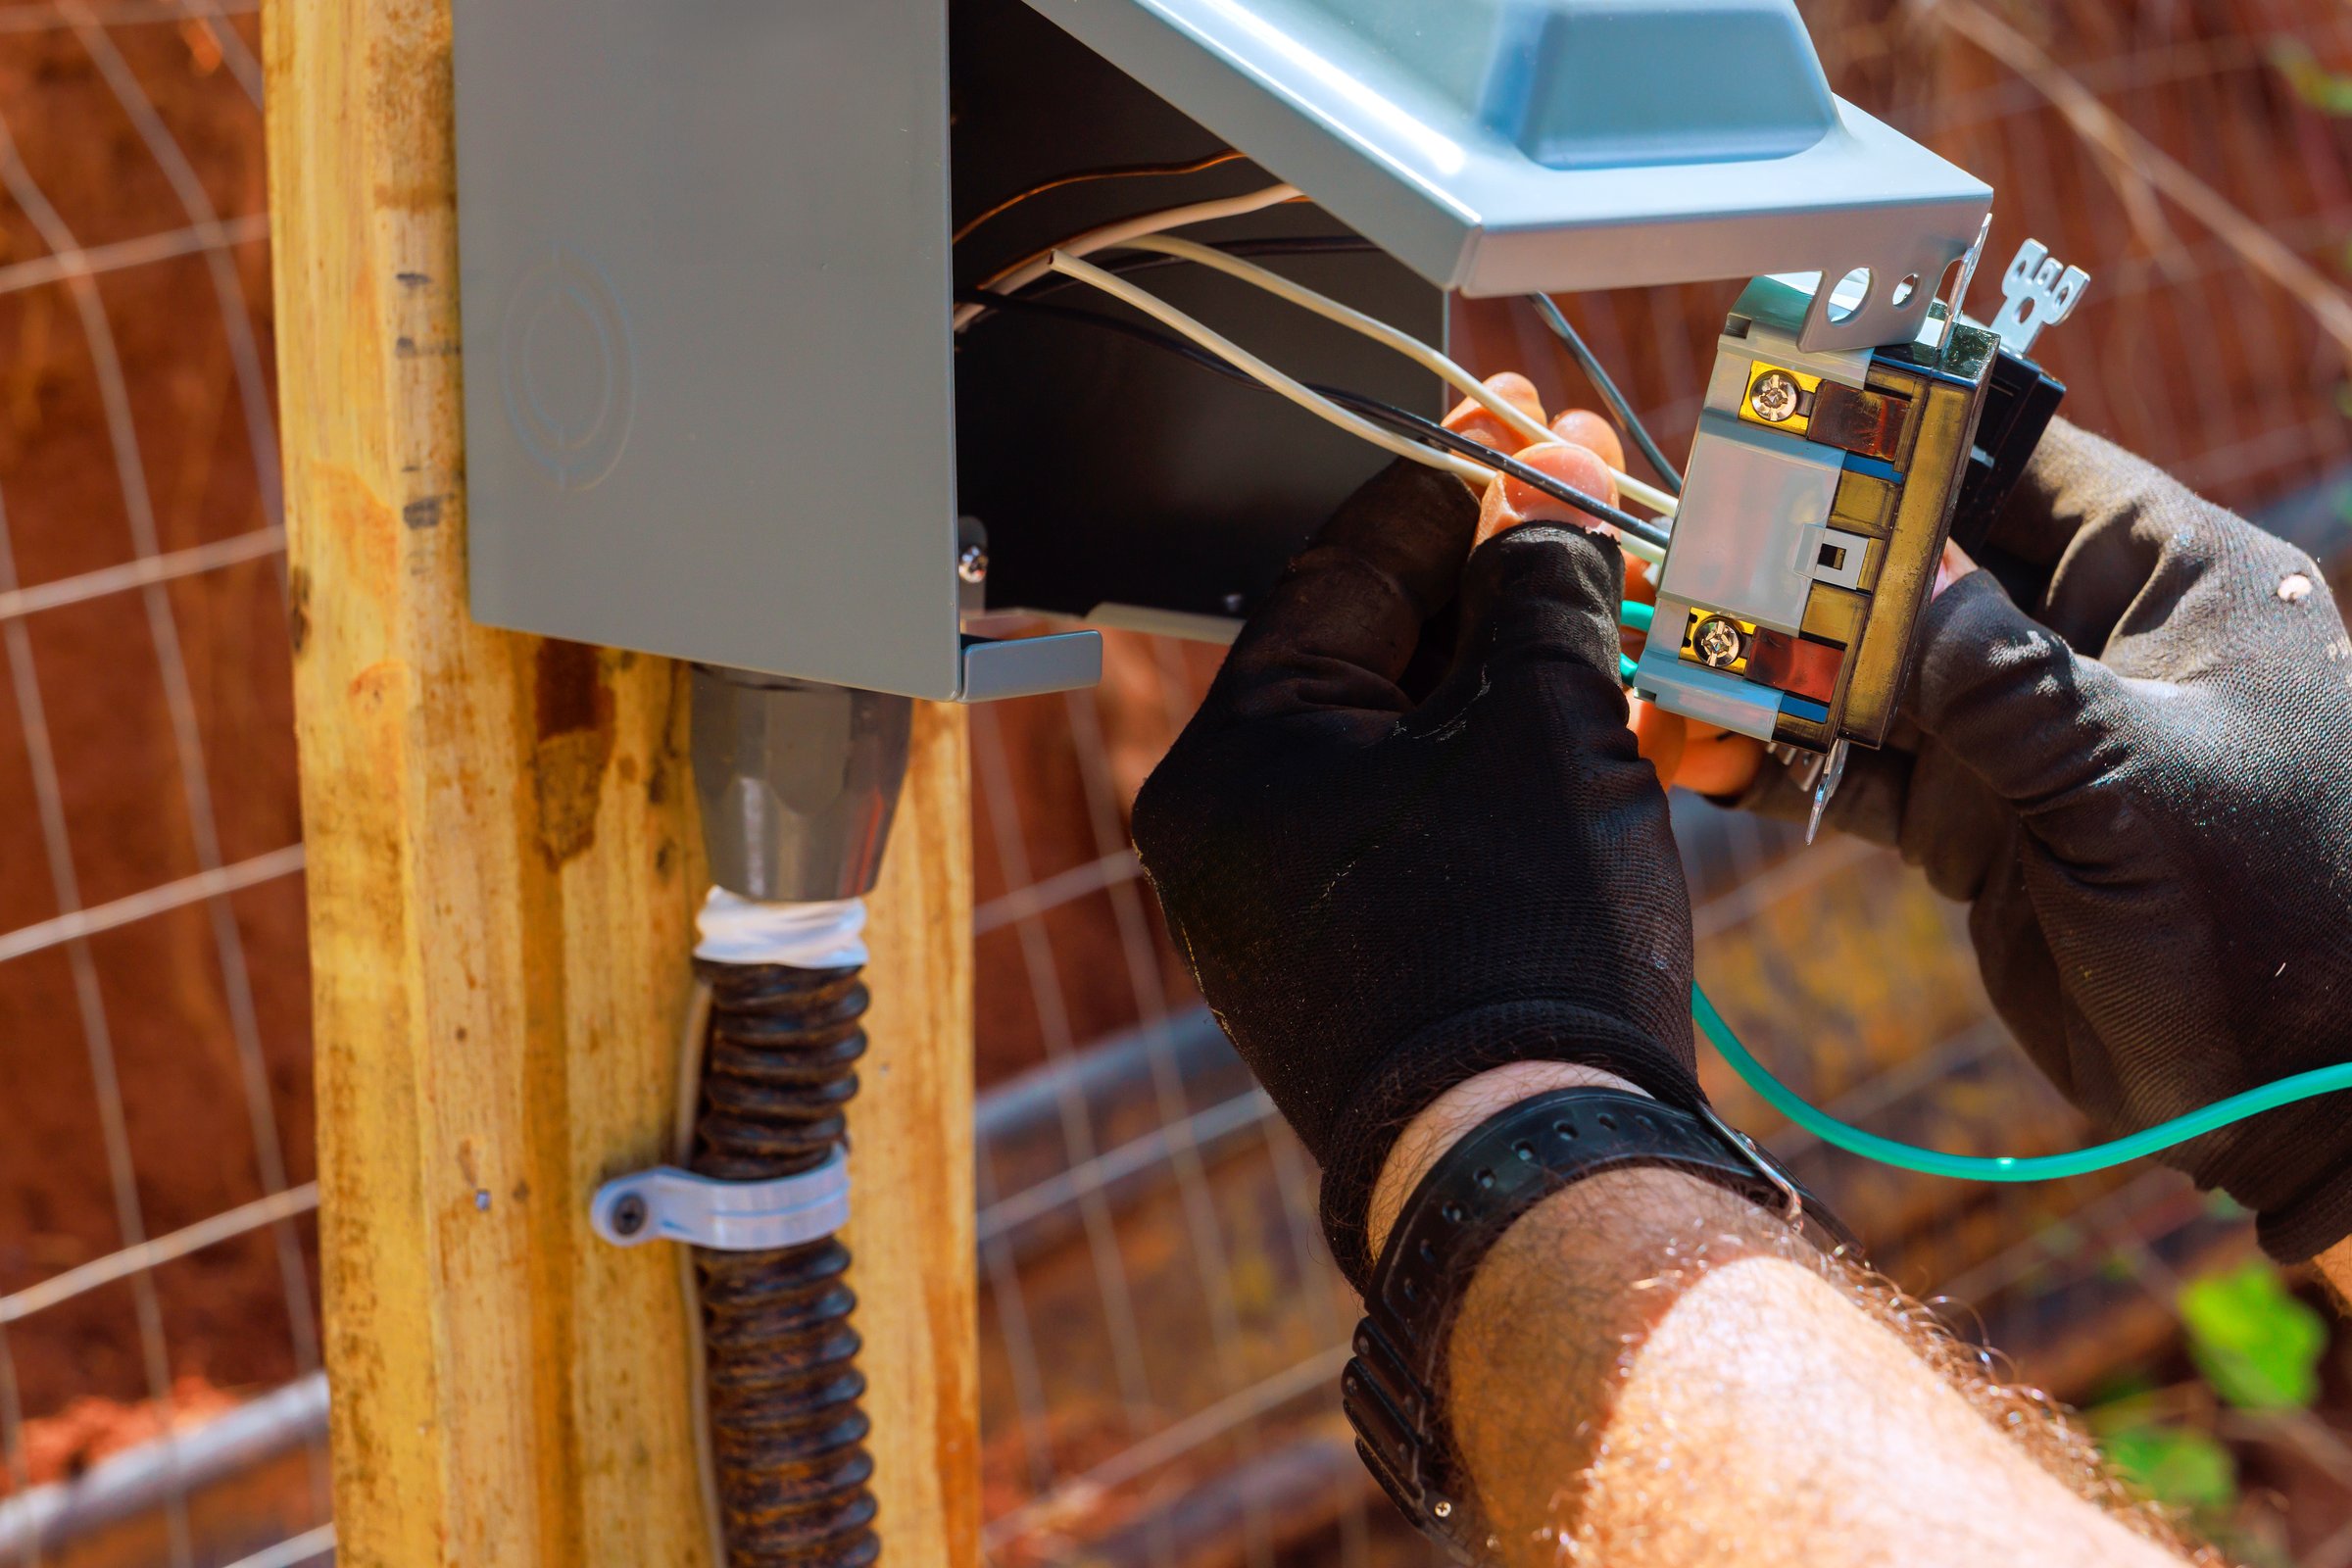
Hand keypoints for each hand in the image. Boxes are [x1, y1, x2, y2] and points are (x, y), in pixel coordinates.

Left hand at [1131, 433, 1703, 1285]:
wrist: (1540, 1163)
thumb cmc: (1519, 943)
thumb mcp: (1542, 722)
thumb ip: (1537, 591)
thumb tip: (1544, 523)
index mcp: (1233, 755)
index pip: (1343, 566)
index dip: (1452, 486)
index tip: (1524, 431)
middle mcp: (1237, 828)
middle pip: (1379, 649)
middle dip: (1496, 573)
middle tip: (1584, 494)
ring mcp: (1295, 904)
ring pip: (1418, 738)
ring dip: (1522, 669)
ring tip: (1621, 600)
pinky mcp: (1362, 961)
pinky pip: (1434, 823)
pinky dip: (1513, 767)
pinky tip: (1603, 715)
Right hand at [1744, 419, 2351, 1258]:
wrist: (2293, 1096)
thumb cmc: (2269, 914)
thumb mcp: (2126, 776)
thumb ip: (1992, 676)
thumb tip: (1871, 581)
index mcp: (2169, 582)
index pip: (2021, 466)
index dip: (1908, 445)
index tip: (1792, 438)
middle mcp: (2086, 642)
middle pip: (1924, 567)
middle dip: (1814, 570)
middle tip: (1699, 559)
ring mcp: (2025, 737)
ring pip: (1877, 672)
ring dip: (1785, 673)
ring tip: (1682, 662)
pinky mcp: (1978, 825)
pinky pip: (1862, 771)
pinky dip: (1790, 765)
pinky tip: (1714, 755)